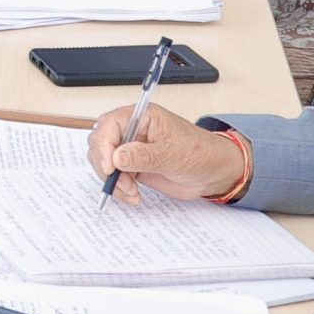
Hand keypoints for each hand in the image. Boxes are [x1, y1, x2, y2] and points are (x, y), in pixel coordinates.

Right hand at [88, 103, 245, 205]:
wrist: (214, 173)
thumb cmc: (200, 153)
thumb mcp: (173, 154)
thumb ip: (144, 156)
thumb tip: (117, 157)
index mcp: (142, 117)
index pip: (110, 124)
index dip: (104, 145)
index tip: (110, 167)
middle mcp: (132, 131)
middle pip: (100, 142)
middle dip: (106, 165)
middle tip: (123, 183)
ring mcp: (131, 149)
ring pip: (104, 162)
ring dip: (113, 180)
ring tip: (132, 192)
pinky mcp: (132, 166)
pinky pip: (114, 176)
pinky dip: (119, 188)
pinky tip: (133, 195)